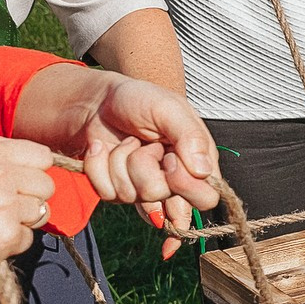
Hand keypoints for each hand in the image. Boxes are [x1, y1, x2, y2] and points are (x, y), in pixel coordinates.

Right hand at [0, 136, 57, 281]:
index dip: (34, 171)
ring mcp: (4, 204)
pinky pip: (27, 240)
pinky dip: (10, 245)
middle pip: (46, 184)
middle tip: (4, 209)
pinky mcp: (6, 235)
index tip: (22, 182)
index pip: (40, 154)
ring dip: (22, 222)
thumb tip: (14, 163)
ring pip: (41, 212)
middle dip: (31, 198)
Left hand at [67, 76, 220, 241]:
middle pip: (164, 203)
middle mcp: (173, 182)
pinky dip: (99, 166)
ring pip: (130, 196)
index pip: (205, 199)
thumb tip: (202, 171)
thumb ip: (191, 136)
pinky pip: (107, 193)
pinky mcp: (118, 191)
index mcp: (197, 164)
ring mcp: (143, 189)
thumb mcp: (170, 108)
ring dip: (119, 161)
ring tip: (127, 141)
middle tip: (145, 145)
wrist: (99, 101)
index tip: (169, 158)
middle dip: (144, 169)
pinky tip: (105, 149)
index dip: (185, 185)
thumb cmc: (140, 100)